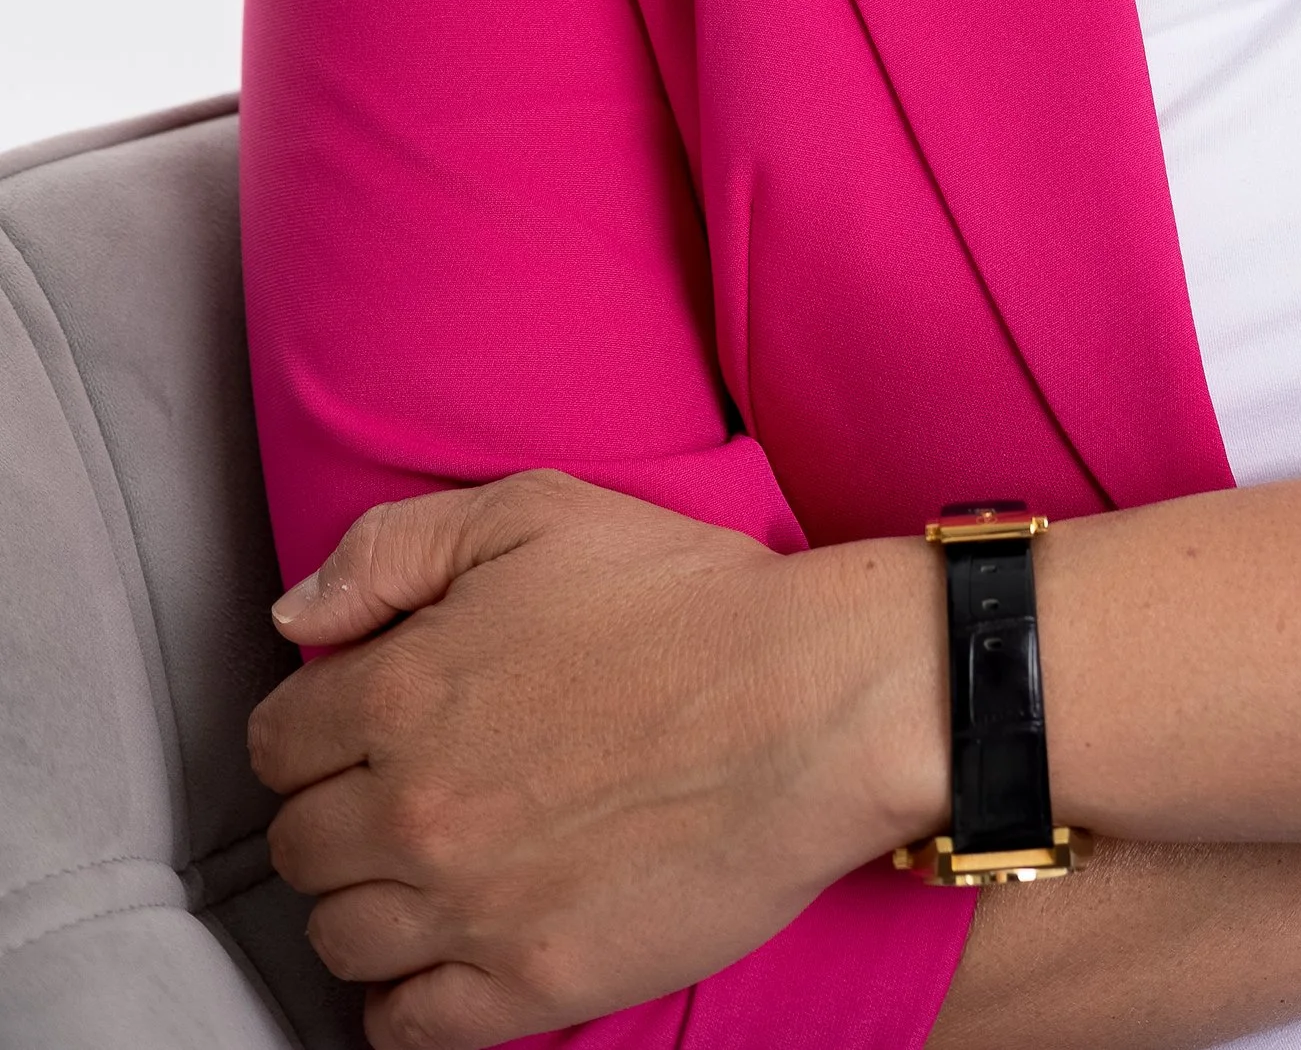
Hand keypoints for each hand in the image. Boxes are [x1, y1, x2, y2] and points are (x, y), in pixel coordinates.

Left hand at [247, 470, 945, 1049]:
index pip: (277, 742)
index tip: (362, 724)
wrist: (814, 703)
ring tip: (432, 865)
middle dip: (339, 811)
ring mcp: (468, 906)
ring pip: (339, 936)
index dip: (316, 726)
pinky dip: (403, 997)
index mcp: (403, 689)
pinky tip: (445, 950)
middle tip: (405, 787)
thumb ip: (394, 548)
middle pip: (299, 846)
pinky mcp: (529, 983)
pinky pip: (403, 1026)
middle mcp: (415, 807)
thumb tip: (295, 614)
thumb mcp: (536, 512)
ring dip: (368, 900)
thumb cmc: (686, 599)